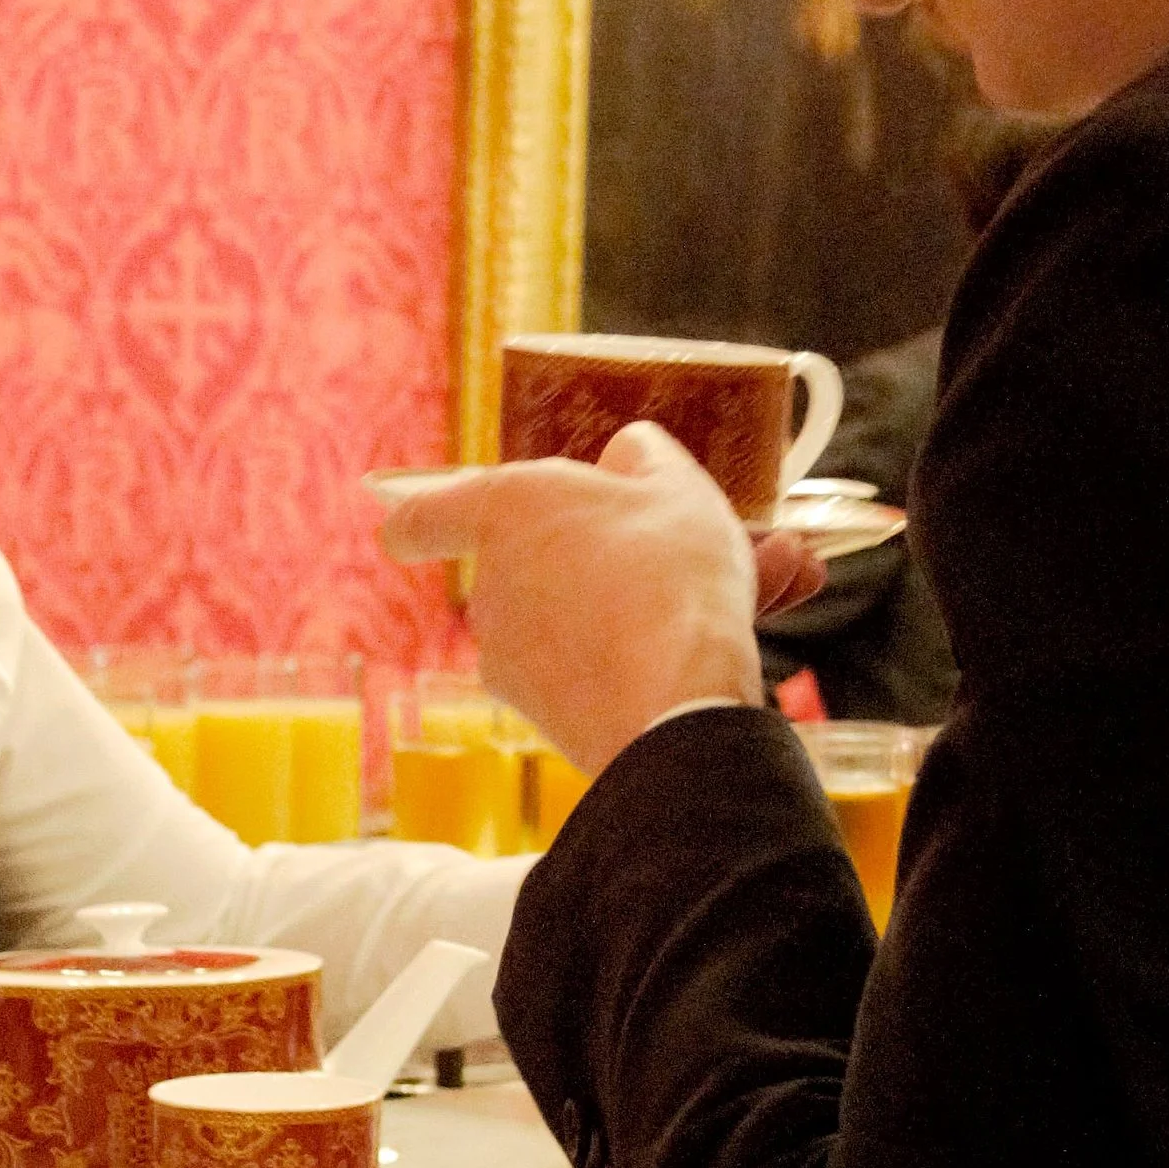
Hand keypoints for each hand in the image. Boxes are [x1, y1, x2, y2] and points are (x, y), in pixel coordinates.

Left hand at [379, 421, 769, 774]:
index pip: (422, 517)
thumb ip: (643, 457)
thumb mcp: (675, 485)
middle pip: (534, 561)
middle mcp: (493, 583)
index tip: (410, 531)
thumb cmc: (671, 575)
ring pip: (583, 613)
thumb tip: (626, 455)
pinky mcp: (541, 712)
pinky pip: (602, 662)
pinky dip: (653, 648)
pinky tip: (743, 627)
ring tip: (759, 580)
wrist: (679, 706)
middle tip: (684, 542)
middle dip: (607, 554)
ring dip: (649, 598)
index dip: (421, 521)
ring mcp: (510, 654)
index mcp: (509, 508)